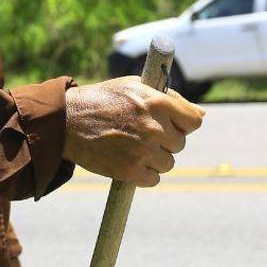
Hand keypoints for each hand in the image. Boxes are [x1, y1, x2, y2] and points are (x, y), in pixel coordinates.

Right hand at [64, 77, 204, 186]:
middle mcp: (153, 127)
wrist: (66, 122)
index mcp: (157, 102)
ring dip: (154, 158)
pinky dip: (143, 174)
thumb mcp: (134, 87)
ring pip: (168, 163)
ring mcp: (142, 151)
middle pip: (179, 144)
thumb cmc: (101, 99)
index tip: (170, 124)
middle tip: (142, 134)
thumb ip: (169, 98)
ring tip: (131, 147)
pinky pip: (153, 179)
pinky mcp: (130, 170)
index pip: (193, 121)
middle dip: (165, 141)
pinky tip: (128, 160)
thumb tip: (201, 115)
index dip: (183, 123)